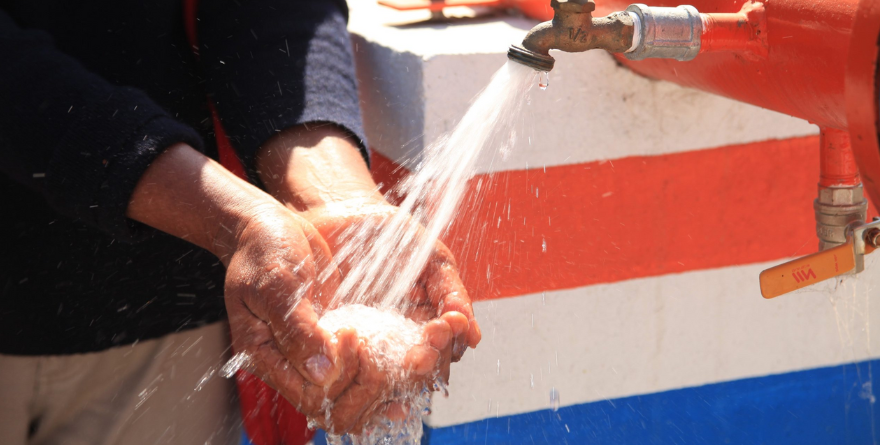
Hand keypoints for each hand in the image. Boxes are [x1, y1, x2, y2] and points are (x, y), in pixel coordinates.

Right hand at [222, 204, 391, 433]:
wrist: (269, 226)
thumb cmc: (263, 250)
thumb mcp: (276, 285)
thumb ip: (296, 329)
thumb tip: (321, 371)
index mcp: (266, 356)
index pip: (310, 396)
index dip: (339, 377)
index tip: (352, 336)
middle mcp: (293, 362)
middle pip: (337, 403)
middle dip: (368, 386)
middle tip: (385, 350)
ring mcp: (317, 351)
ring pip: (354, 389)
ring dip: (383, 380)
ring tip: (411, 356)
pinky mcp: (338, 336)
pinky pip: (363, 363)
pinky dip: (386, 362)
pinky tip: (411, 353)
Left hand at [301, 199, 481, 385]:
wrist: (342, 219)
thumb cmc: (391, 236)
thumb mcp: (431, 259)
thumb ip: (452, 294)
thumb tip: (473, 337)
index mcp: (429, 323)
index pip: (447, 349)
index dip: (449, 343)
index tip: (445, 327)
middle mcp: (402, 341)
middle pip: (423, 370)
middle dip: (427, 363)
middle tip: (421, 354)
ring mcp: (372, 345)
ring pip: (392, 376)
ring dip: (398, 373)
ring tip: (403, 361)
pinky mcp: (341, 344)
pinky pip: (352, 367)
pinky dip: (359, 369)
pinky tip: (362, 359)